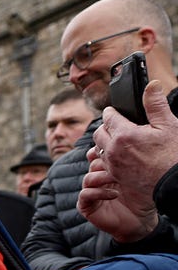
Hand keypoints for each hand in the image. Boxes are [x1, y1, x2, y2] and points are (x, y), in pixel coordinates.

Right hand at [79, 150, 156, 240]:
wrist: (139, 222)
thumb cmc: (141, 198)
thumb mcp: (135, 177)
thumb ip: (127, 163)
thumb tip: (125, 145)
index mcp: (105, 170)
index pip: (97, 154)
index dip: (103, 151)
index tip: (116, 151)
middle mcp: (96, 180)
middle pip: (93, 164)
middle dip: (106, 164)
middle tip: (120, 165)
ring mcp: (89, 192)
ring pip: (88, 178)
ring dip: (103, 177)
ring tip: (118, 179)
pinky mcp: (85, 206)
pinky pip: (86, 194)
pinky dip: (99, 193)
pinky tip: (114, 194)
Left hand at [92, 83, 177, 203]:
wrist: (173, 184)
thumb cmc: (173, 155)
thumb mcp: (168, 125)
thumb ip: (155, 105)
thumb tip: (151, 85)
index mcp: (124, 135)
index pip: (108, 117)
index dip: (111, 112)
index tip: (113, 110)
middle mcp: (113, 150)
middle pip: (98, 133)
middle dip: (105, 126)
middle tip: (115, 124)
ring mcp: (112, 164)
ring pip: (98, 149)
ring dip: (104, 142)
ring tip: (116, 139)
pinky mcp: (115, 176)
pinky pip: (103, 163)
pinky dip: (107, 156)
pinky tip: (118, 155)